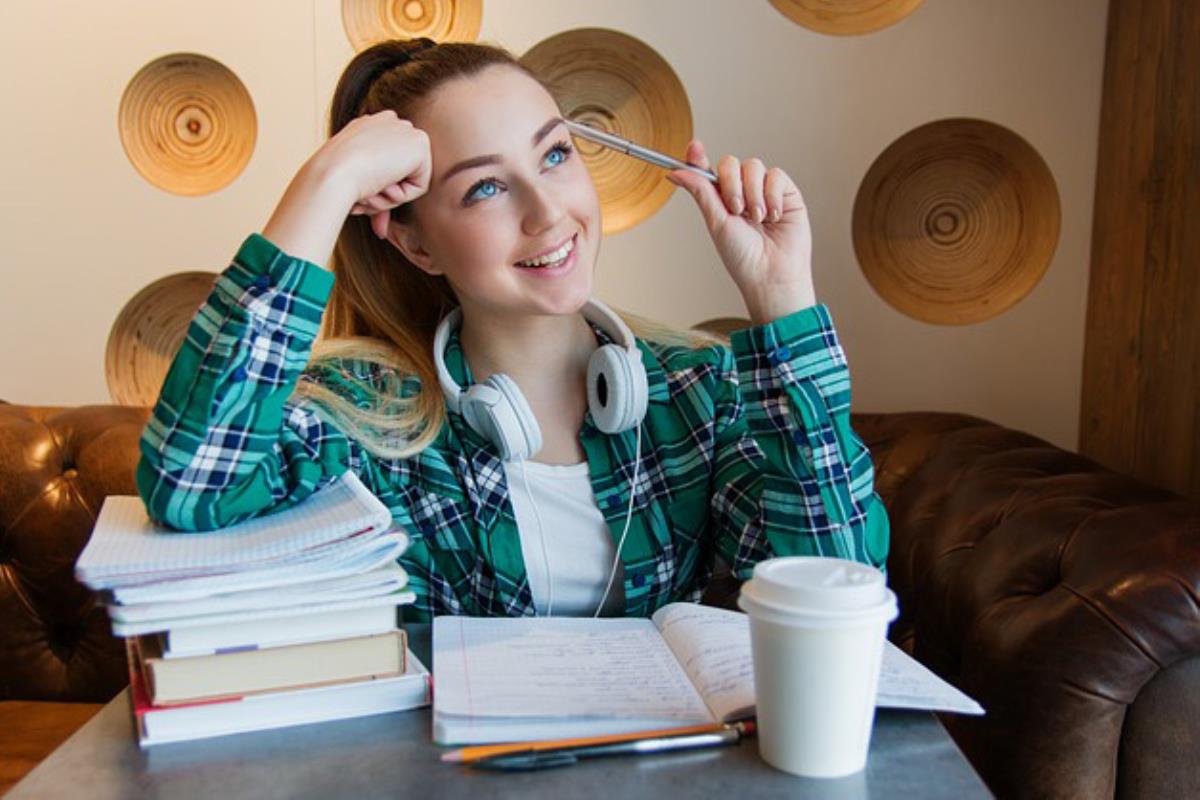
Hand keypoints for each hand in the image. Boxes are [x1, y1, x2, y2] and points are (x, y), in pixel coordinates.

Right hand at [310, 109, 432, 238]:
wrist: (334, 172)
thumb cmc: (335, 181)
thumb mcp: (356, 184)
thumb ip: (374, 199)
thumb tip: (382, 231)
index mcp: (370, 126)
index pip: (387, 166)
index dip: (378, 189)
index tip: (360, 195)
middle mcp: (389, 122)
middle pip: (401, 174)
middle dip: (385, 196)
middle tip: (364, 194)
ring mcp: (405, 130)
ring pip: (410, 181)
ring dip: (391, 197)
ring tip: (371, 188)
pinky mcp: (420, 143)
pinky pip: (420, 186)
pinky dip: (403, 195)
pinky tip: (384, 183)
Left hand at [666, 140, 815, 322]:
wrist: (772, 273)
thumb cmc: (742, 256)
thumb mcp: (716, 222)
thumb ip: (700, 191)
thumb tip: (675, 172)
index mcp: (721, 200)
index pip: (708, 171)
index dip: (699, 157)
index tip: (694, 147)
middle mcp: (742, 192)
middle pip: (731, 163)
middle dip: (732, 185)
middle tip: (737, 210)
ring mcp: (764, 190)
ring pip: (754, 166)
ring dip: (753, 194)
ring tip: (758, 219)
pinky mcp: (786, 192)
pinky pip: (775, 175)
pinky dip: (772, 195)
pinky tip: (774, 216)